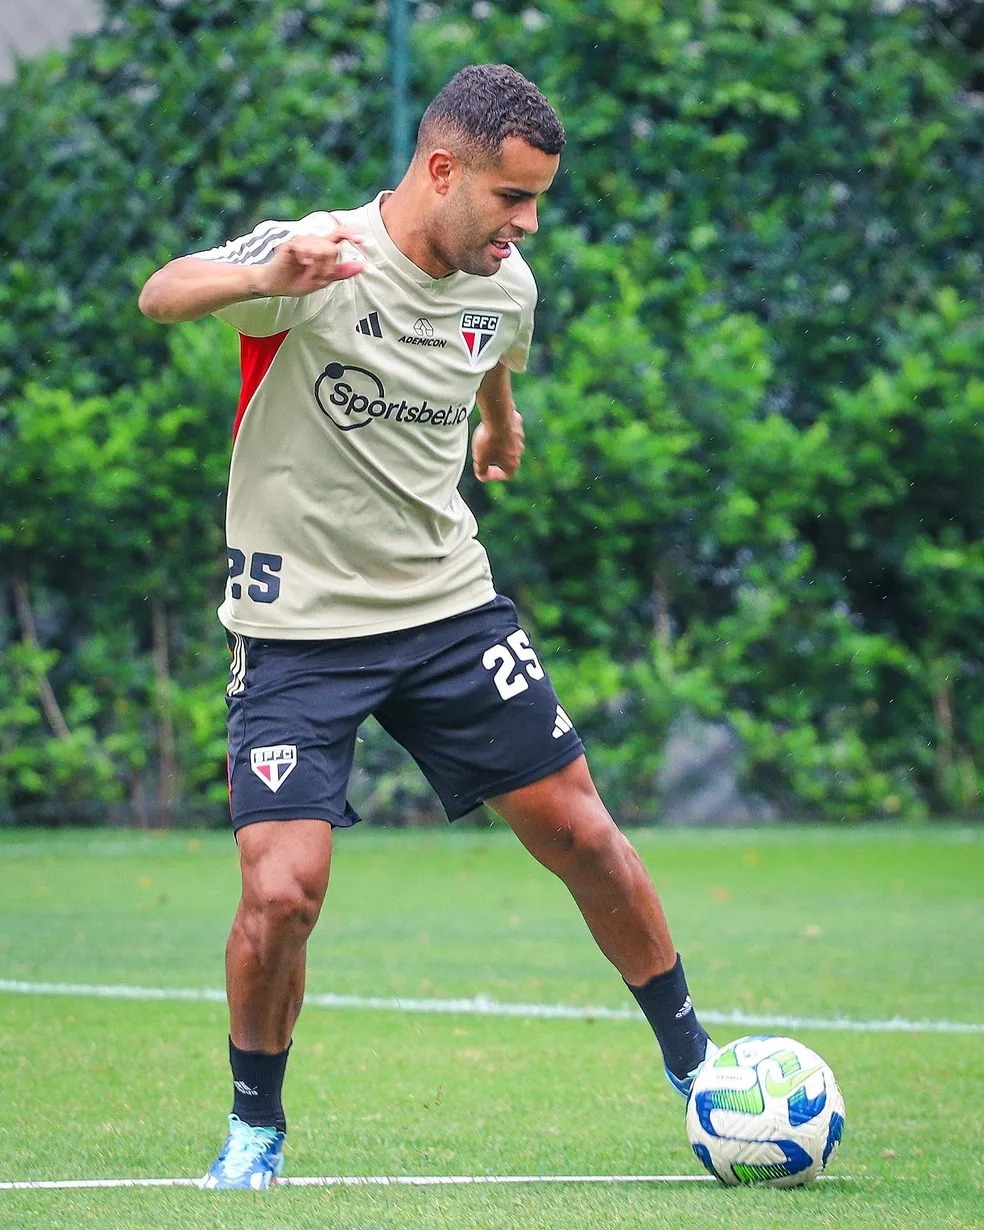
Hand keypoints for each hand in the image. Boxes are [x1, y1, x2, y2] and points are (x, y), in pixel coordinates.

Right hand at [252, 228, 366, 296]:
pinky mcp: (291, 244)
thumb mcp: (323, 280)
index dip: (351, 234)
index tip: (362, 240)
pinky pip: (307, 249)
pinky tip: (302, 263)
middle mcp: (314, 241)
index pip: (339, 234)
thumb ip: (341, 272)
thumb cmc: (296, 281)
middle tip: (318, 277)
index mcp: (322, 247)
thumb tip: (363, 266)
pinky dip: (308, 261)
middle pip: (332, 249)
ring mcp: (302, 241)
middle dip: (328, 267)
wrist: (275, 285)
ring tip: (308, 272)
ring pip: (322, 250)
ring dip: (317, 267)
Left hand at [472, 410, 524, 481]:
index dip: (496, 475)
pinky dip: (501, 431)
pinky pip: (509, 431)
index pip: (507, 475)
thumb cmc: (489, 441)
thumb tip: (482, 476)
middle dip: (497, 458)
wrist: (497, 417)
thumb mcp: (480, 460)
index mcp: (512, 464)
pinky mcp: (518, 426)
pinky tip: (491, 427)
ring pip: (509, 444)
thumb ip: (481, 471)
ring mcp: (520, 438)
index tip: (487, 471)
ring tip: (487, 439)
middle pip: (509, 459)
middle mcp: (519, 452)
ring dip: (499, 444)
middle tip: (485, 454)